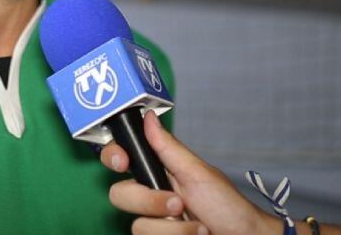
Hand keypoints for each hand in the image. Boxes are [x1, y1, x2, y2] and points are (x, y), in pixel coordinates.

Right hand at [101, 111, 278, 234]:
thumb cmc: (227, 205)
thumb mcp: (198, 173)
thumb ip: (168, 147)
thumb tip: (148, 117)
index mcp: (156, 172)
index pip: (120, 159)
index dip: (113, 156)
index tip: (122, 162)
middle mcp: (150, 197)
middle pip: (120, 195)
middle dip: (151, 202)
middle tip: (179, 204)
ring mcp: (153, 222)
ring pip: (137, 226)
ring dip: (174, 229)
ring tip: (198, 227)